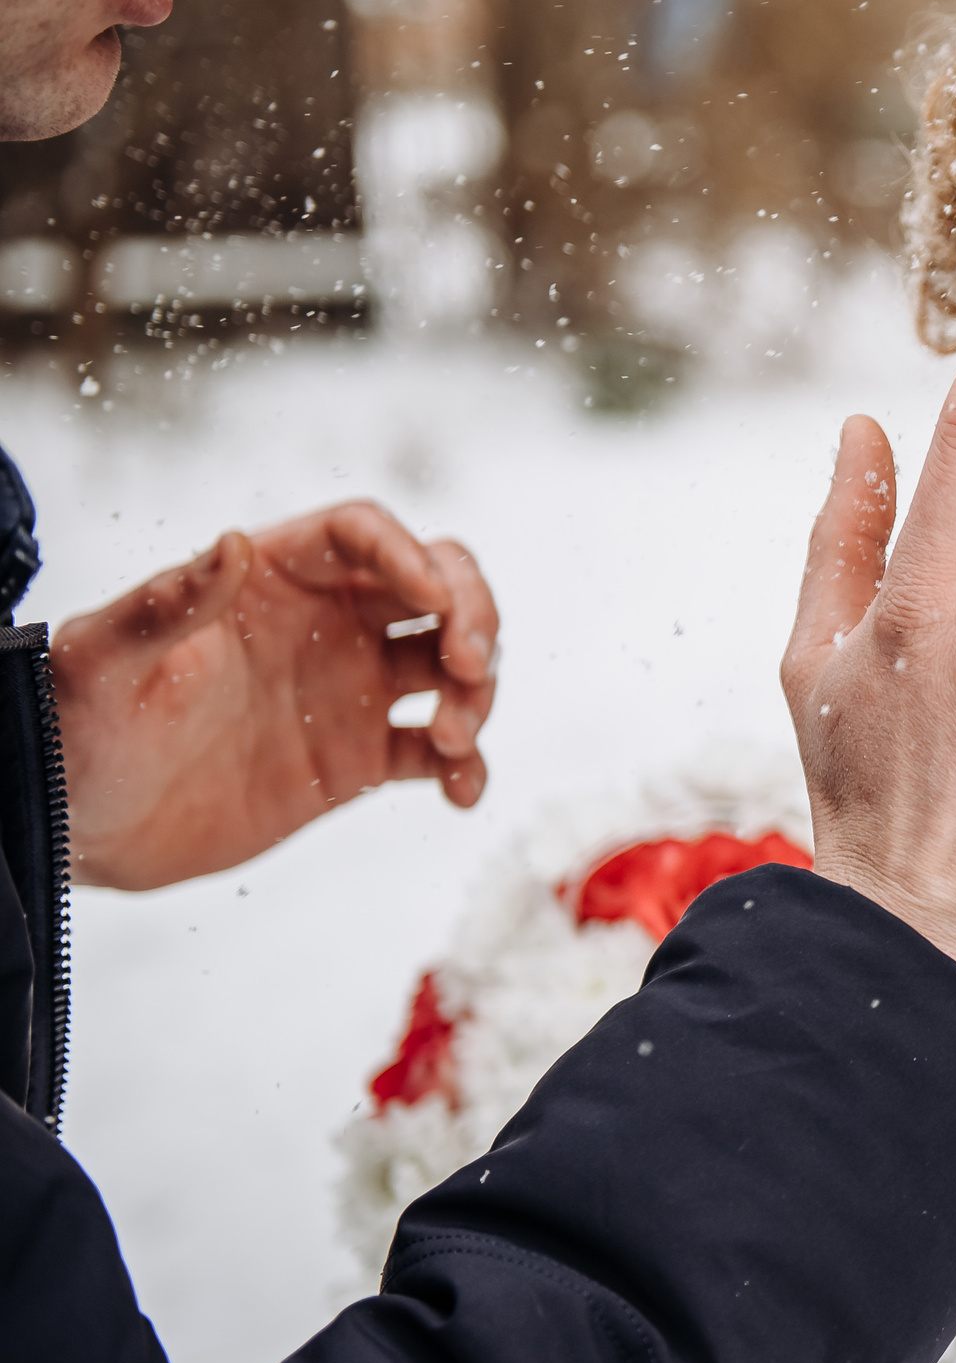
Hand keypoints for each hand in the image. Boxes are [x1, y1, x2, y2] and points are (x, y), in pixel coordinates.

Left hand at [51, 501, 499, 889]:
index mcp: (266, 580)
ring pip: (451, 663)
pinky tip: (461, 792)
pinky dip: (466, 767)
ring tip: (447, 740)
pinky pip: (438, 752)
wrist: (79, 826)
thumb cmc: (74, 730)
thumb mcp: (100, 663)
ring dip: (475, 692)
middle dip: (474, 614)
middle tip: (467, 665)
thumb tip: (230, 544)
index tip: (432, 599)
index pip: (361, 536)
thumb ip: (165, 605)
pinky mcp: (359, 759)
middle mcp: (323, 624)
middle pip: (436, 585)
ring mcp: (349, 691)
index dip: (409, 554)